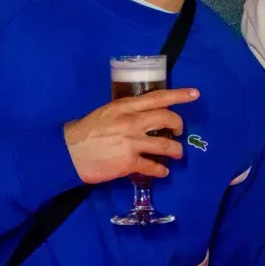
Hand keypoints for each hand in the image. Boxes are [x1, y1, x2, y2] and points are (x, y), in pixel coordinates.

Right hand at [63, 88, 197, 183]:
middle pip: (167, 119)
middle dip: (179, 125)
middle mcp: (132, 122)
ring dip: (176, 150)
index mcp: (125, 107)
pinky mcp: (129, 163)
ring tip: (176, 154)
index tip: (195, 94)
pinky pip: (153, 167)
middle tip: (179, 131)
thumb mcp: (107, 112)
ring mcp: (132, 143)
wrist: (69, 153)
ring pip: (166, 145)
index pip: (158, 97)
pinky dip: (161, 170)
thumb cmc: (85, 131)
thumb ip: (127, 112)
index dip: (179, 95)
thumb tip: (144, 115)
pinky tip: (163, 172)